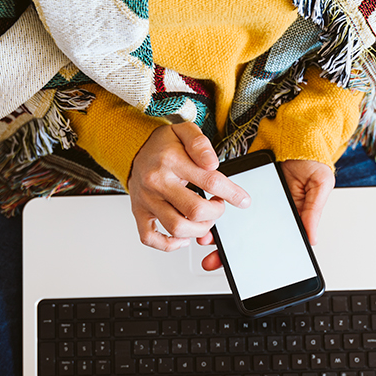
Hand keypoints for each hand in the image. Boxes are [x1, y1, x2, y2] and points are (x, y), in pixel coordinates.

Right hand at [128, 122, 250, 250]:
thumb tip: (212, 163)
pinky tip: (182, 237)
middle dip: (216, 212)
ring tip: (204, 220)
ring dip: (199, 230)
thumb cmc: (163, 145)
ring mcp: (147, 200)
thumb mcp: (185, 131)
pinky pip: (150, 238)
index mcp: (171, 161)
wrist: (133, 149)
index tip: (242, 199)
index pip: (210, 181)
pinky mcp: (139, 213)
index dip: (232, 193)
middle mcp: (157, 182)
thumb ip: (200, 144)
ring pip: (177, 228)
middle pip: (195, 210)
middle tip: (218, 205)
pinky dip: (169, 244)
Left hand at [198, 158, 333, 270]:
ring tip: (206, 239)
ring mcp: (250, 200)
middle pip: (243, 237)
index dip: (251, 255)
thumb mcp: (319, 184)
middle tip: (212, 259)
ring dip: (217, 231)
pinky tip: (205, 213)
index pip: (265, 242)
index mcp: (285, 217)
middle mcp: (264, 212)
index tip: (238, 267)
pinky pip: (224, 198)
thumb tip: (311, 238)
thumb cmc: (311, 159)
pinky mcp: (239, 185)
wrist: (297, 132)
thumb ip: (313, 211)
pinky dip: (214, 206)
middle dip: (227, 250)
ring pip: (230, 221)